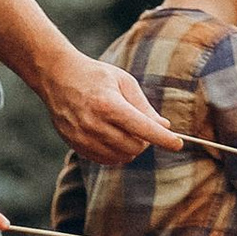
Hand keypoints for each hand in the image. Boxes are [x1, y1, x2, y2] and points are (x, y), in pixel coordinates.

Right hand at [44, 52, 183, 163]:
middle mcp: (94, 124)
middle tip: (144, 126)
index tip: (178, 144)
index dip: (163, 139)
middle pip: (135, 147)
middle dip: (146, 140)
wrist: (58, 76)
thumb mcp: (124, 82)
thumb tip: (164, 127)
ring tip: (127, 129)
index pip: (143, 129)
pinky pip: (106, 160)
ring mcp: (83, 137)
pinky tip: (113, 136)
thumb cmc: (96, 76)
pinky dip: (117, 153)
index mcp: (109, 104)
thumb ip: (144, 107)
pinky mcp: (76, 146)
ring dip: (132, 148)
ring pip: (122, 157)